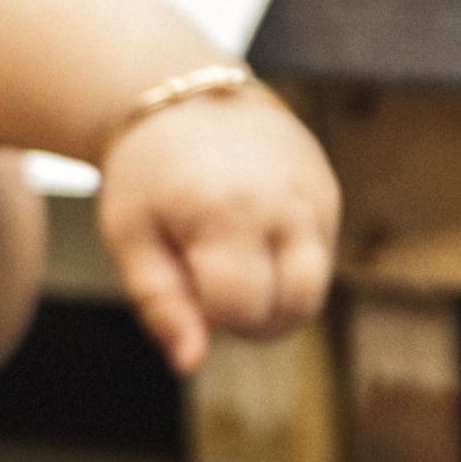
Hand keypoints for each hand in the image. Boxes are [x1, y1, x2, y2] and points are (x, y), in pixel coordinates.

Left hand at [93, 86, 340, 371]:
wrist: (183, 96)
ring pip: (315, 290)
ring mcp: (314, 196)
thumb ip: (161, 303)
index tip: (186, 283)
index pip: (242, 310)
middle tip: (212, 286)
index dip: (212, 316)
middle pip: (295, 308)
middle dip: (255, 320)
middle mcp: (283, 204)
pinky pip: (321, 256)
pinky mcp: (328, 191)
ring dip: (277, 300)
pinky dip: (289, 266)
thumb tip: (190, 365)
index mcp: (226, 214)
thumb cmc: (147, 176)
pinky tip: (251, 237)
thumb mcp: (132, 237)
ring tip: (233, 266)